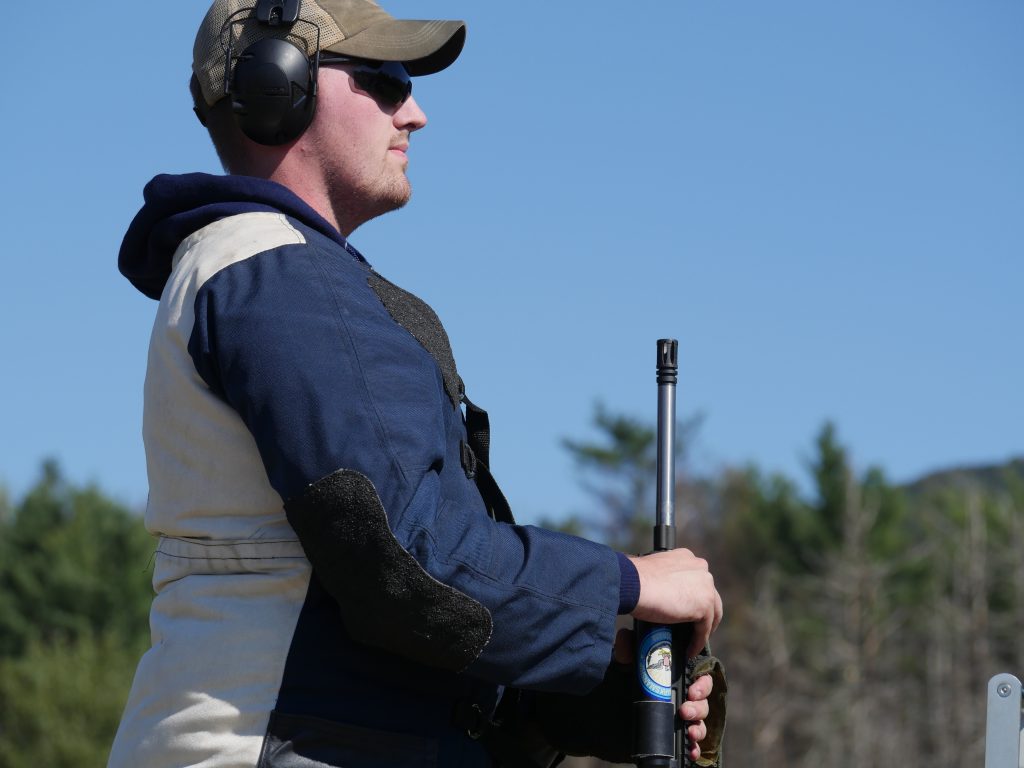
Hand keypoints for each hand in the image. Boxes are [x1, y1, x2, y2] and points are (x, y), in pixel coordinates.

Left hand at [612, 629, 715, 762]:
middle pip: (702, 702)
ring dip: (698, 728)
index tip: (692, 690)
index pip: (700, 679)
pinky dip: (694, 748)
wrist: (603, 712)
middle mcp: (680, 697)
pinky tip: (690, 750)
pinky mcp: (672, 735)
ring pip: (700, 722)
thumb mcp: (623, 665)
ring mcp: (678, 717)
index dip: (702, 685)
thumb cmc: (620, 683)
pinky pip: (691, 744)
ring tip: (689, 732)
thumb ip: (626, 649)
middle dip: (698, 707)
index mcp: (675, 678)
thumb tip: (625, 636)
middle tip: (684, 711)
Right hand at [628, 549, 722, 657]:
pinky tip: (689, 650)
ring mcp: (706, 586)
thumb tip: (662, 594)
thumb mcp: (655, 573)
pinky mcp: (704, 605)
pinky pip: (704, 629)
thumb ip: (666, 580)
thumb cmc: (634, 579)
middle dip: (703, 614)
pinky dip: (697, 642)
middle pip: (709, 596)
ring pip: (711, 614)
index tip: (686, 611)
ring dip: (702, 630)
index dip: (694, 598)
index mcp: (688, 558)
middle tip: (692, 629)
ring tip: (692, 642)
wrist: (632, 583)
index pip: (698, 581)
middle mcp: (701, 568)